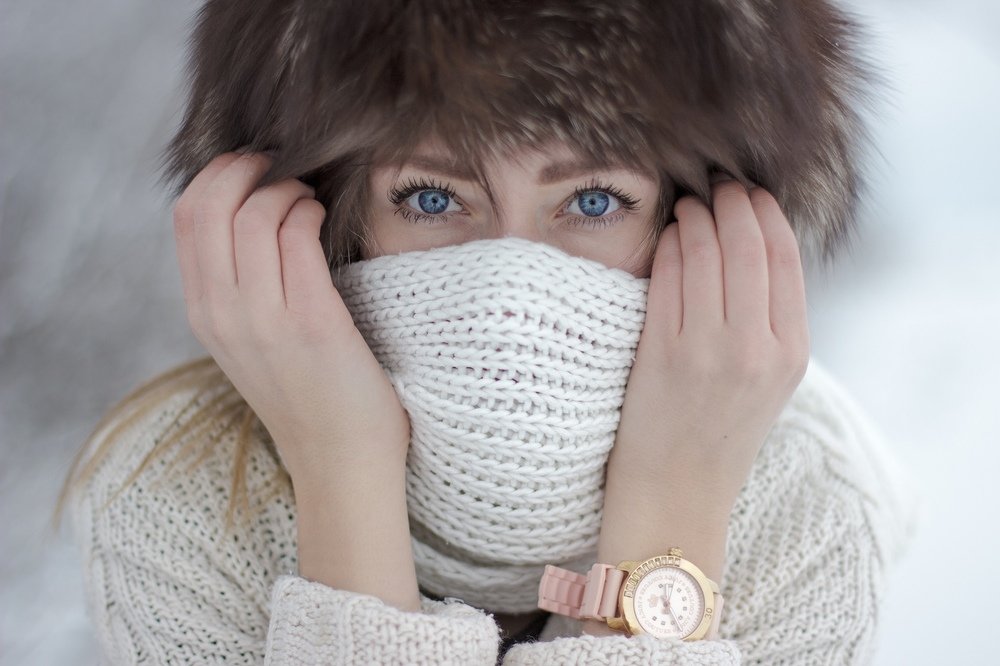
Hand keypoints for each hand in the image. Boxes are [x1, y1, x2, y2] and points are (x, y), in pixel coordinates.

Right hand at [172, 150, 411, 484]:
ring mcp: (263, 319)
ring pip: (254, 213)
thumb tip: (248, 216)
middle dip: (247, 168)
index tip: (253, 168)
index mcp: (204, 313)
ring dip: (287, 189)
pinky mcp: (310, 321)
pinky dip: (308, 211)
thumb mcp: (249, 341)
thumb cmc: (308, 394)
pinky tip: (322, 218)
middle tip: (282, 169)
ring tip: (309, 200)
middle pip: (210, 204)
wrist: (340, 462)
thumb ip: (237, 287)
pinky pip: (297, 237)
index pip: (187, 216)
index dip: (218, 175)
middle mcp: (222, 313)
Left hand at [611, 179, 809, 510]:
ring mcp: (708, 350)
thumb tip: (754, 246)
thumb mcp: (769, 382)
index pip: (784, 257)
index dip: (765, 213)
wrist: (676, 495)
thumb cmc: (717, 434)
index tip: (750, 193)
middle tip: (716, 184)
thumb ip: (771, 321)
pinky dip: (671, 246)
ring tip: (689, 204)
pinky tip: (669, 235)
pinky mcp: (663, 353)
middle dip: (731, 202)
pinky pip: (668, 278)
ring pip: (706, 253)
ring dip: (696, 217)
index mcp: (792, 352)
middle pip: (746, 244)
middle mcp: (756, 348)